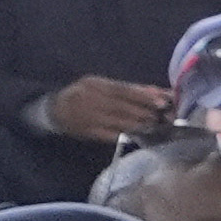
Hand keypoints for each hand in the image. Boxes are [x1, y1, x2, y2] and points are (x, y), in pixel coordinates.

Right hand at [42, 75, 168, 143]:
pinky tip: (139, 136)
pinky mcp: (90, 132)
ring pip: (121, 123)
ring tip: (156, 126)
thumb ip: (130, 88)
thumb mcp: (103, 85)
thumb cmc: (85, 94)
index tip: (163, 103)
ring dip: (142, 125)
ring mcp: (90, 117)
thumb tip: (158, 91)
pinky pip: (112, 135)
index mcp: (97, 85)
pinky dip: (127, 135)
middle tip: (165, 118)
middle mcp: (92, 99)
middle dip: (148, 113)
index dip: (145, 97)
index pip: (125, 90)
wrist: (54, 110)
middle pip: (125, 107)